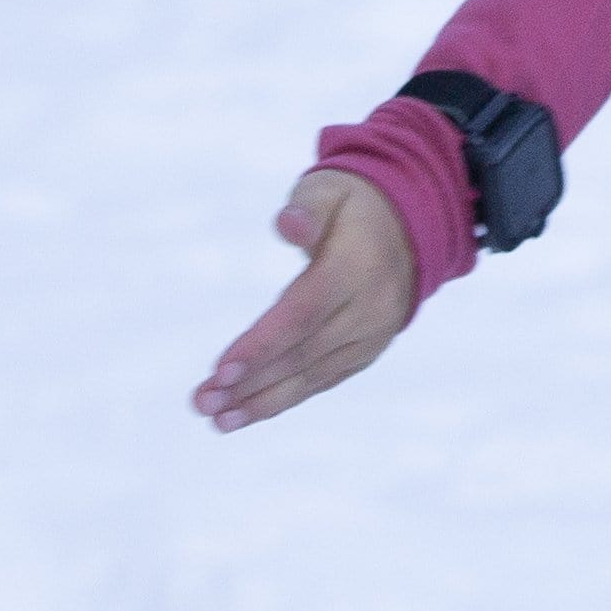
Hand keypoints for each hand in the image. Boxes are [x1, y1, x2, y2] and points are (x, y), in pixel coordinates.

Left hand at [194, 169, 420, 431]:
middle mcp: (371, 309)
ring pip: (312, 376)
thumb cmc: (352, 207)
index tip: (220, 369)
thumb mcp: (330, 192)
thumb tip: (287, 225)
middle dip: (250, 381)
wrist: (409, 231)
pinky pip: (322, 380)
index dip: (263, 344)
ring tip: (216, 418)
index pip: (305, 312)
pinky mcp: (366, 353)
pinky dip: (283, 399)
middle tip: (201, 402)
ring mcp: (372, 336)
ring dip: (261, 401)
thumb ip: (307, 208)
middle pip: (304, 352)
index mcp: (359, 267)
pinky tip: (245, 413)